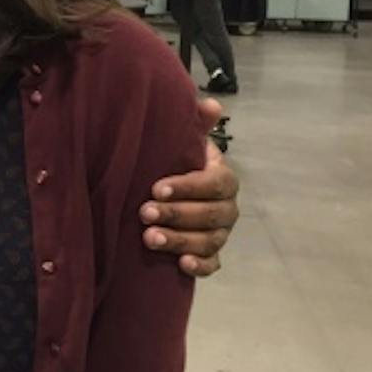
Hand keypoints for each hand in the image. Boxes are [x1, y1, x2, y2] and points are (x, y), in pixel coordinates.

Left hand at [140, 98, 237, 276]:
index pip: (215, 183)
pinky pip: (213, 264)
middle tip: (144, 212)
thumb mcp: (182, 143)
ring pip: (209, 241)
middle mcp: (226, 207)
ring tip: (149, 238)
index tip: (157, 188)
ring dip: (180, 241)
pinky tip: (182, 264)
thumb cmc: (175, 164)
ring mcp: (220, 233)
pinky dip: (200, 266)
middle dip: (177, 214)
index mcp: (222, 179)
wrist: (169, 193)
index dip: (188, 186)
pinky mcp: (210, 254)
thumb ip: (194, 124)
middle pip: (210, 215)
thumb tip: (210, 104)